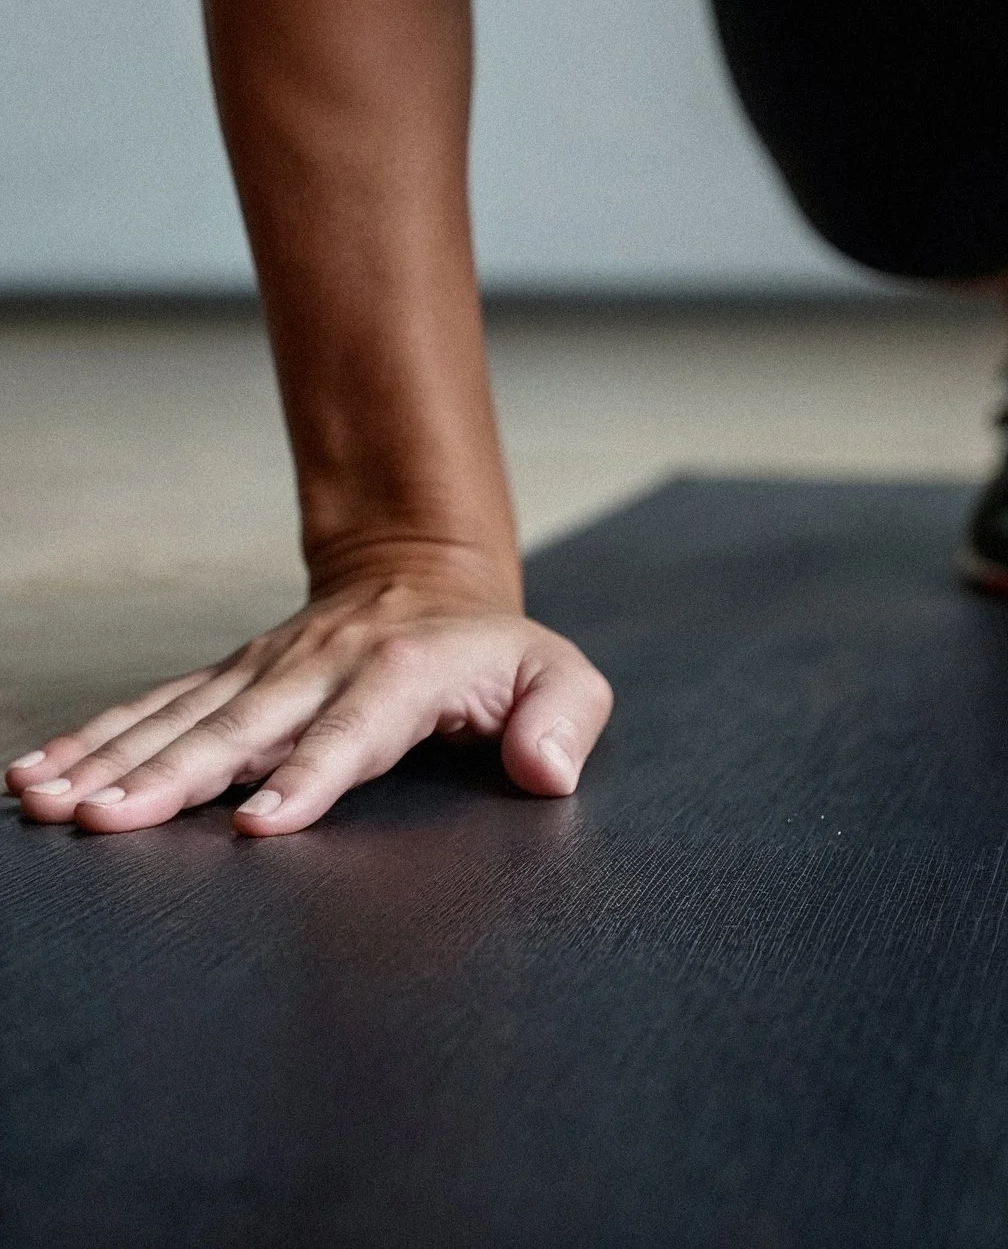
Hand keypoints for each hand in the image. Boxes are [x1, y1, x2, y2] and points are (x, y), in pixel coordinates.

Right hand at [5, 552, 611, 836]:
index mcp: (403, 674)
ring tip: (51, 801)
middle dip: (172, 778)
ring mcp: (266, 672)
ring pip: (181, 719)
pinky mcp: (228, 681)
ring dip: (113, 761)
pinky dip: (94, 741)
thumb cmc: (494, 651)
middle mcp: (320, 668)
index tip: (259, 823)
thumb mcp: (558, 673)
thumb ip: (566, 718)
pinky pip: (153, 711)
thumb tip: (547, 770)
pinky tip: (38, 775)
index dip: (309, 775)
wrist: (427, 575)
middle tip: (106, 822)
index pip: (353, 732)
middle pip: (241, 728)